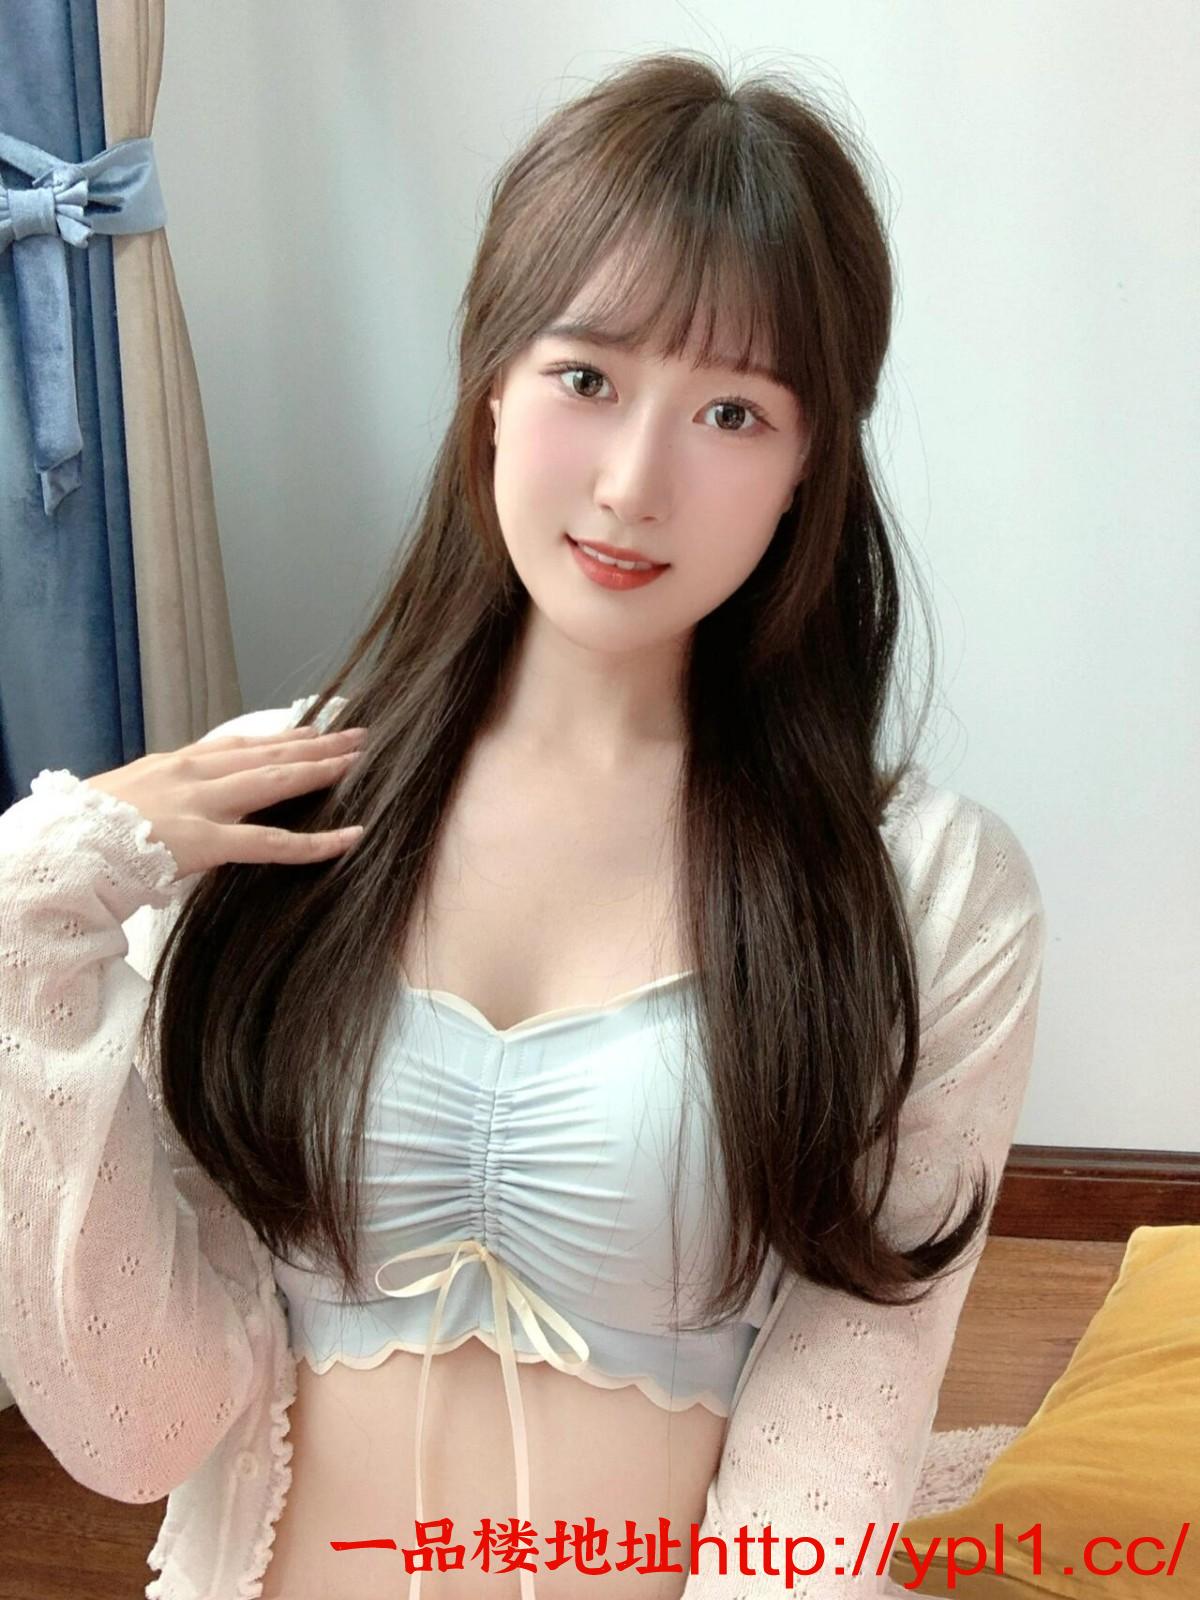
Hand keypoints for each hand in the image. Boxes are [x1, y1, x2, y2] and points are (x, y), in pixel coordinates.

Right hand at [84, 724, 367, 882]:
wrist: (62, 848)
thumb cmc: (90, 829)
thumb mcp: (135, 795)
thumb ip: (170, 792)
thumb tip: (187, 801)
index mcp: (179, 763)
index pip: (242, 743)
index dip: (284, 736)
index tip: (316, 729)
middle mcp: (195, 773)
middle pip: (269, 751)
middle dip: (318, 742)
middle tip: (359, 735)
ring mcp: (203, 805)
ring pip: (276, 781)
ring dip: (322, 769)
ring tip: (361, 762)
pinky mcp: (206, 841)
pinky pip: (272, 842)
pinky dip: (316, 842)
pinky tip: (351, 838)